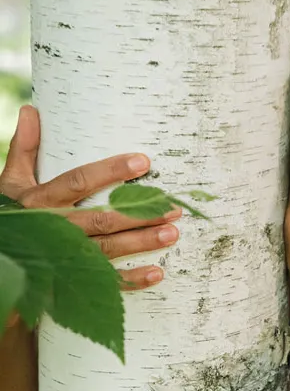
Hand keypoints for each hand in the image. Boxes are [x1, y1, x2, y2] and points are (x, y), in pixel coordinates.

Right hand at [1, 105, 181, 298]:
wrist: (2, 261)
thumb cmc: (10, 216)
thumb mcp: (11, 182)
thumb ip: (24, 148)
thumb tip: (31, 108)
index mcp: (41, 201)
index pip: (79, 181)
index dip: (110, 171)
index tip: (143, 162)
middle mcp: (56, 229)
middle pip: (102, 219)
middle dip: (138, 213)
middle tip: (171, 206)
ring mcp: (65, 257)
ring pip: (108, 249)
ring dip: (141, 242)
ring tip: (171, 233)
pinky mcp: (71, 279)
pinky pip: (105, 281)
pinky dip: (132, 280)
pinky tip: (157, 272)